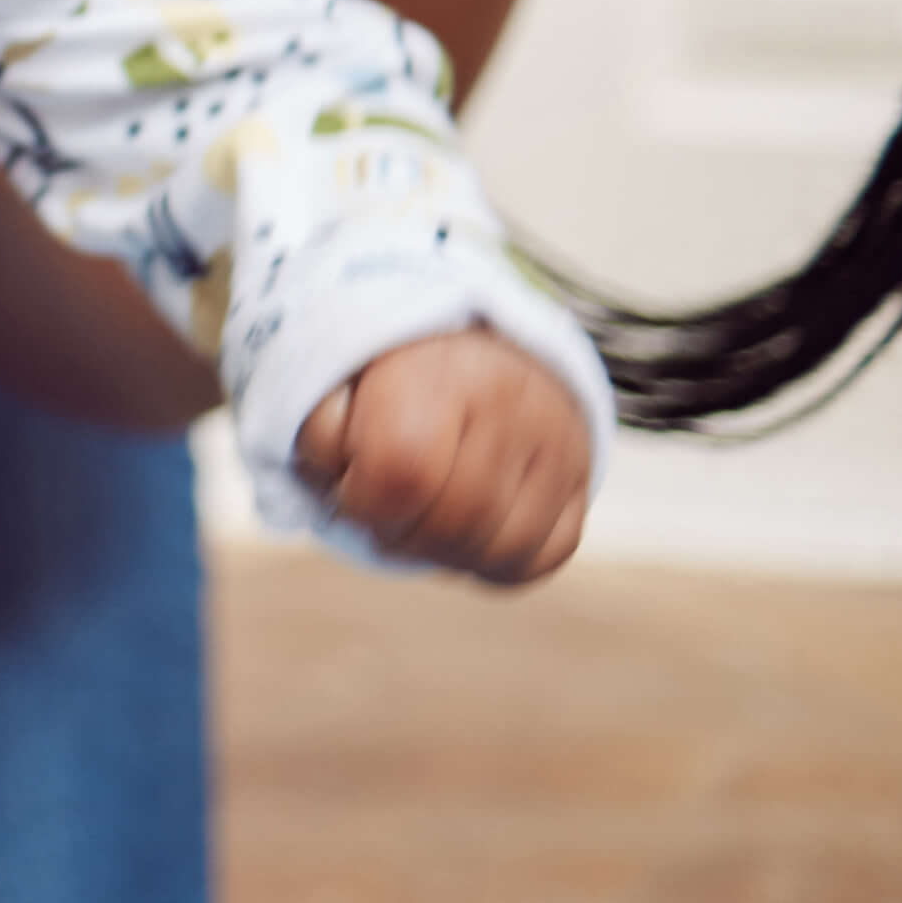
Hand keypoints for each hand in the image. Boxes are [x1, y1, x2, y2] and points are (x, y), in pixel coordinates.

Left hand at [293, 326, 590, 584]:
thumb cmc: (390, 368)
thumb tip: (332, 466)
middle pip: (451, 522)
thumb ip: (320, 423)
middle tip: (379, 512)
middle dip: (397, 534)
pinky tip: (459, 532)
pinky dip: (489, 563)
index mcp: (442, 371)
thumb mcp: (341, 376)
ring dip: (441, 554)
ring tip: (416, 519)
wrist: (477, 338)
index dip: (361, 500)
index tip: (348, 487)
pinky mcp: (581, 485)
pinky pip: (536, 560)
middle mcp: (514, 405)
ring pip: (497, 551)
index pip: (402, 471)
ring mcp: (559, 448)